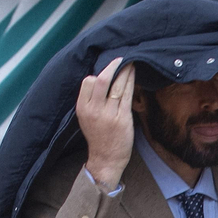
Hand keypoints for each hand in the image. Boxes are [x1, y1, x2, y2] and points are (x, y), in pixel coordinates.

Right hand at [77, 58, 135, 188]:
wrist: (106, 159)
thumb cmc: (98, 136)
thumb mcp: (86, 117)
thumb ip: (91, 100)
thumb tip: (103, 78)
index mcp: (83, 108)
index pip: (89, 81)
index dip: (99, 73)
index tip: (108, 68)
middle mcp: (95, 110)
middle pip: (102, 80)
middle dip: (113, 66)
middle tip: (121, 59)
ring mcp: (109, 114)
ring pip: (117, 85)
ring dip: (125, 71)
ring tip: (131, 63)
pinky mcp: (123, 119)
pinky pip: (127, 95)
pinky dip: (131, 83)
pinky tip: (134, 76)